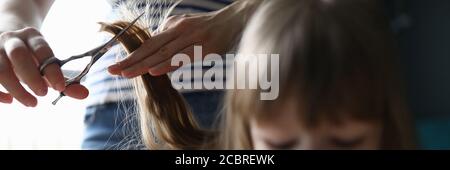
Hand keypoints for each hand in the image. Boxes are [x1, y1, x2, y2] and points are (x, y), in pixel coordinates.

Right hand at [0, 27, 87, 106]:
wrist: (7, 41)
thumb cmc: (32, 58)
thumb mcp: (49, 65)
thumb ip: (66, 80)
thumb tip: (85, 94)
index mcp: (32, 37)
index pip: (43, 51)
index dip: (52, 70)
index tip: (61, 87)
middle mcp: (11, 40)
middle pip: (18, 55)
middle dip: (31, 76)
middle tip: (43, 94)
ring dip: (16, 88)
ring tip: (32, 103)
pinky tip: (10, 100)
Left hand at [108, 1, 256, 76]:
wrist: (234, 20)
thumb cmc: (208, 26)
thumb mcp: (186, 25)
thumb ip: (169, 35)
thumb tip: (154, 47)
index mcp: (173, 27)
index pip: (148, 43)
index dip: (131, 55)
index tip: (115, 66)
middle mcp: (180, 31)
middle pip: (151, 48)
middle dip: (130, 61)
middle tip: (112, 71)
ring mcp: (192, 39)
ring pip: (164, 54)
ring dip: (144, 65)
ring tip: (127, 74)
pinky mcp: (205, 48)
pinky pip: (183, 58)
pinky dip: (168, 64)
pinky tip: (155, 71)